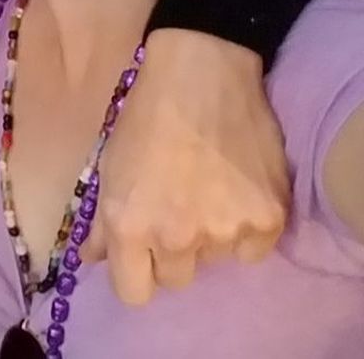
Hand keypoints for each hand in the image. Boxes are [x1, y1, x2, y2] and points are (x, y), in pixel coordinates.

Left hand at [81, 29, 289, 304]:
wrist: (201, 70)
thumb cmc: (145, 114)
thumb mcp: (108, 164)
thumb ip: (103, 218)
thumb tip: (94, 256)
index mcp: (130, 224)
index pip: (133, 292)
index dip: (134, 272)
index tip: (139, 255)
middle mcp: (177, 237)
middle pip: (175, 278)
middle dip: (170, 251)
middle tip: (174, 211)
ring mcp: (226, 232)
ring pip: (214, 260)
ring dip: (209, 236)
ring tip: (206, 188)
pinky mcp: (268, 220)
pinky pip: (253, 250)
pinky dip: (245, 229)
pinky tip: (235, 191)